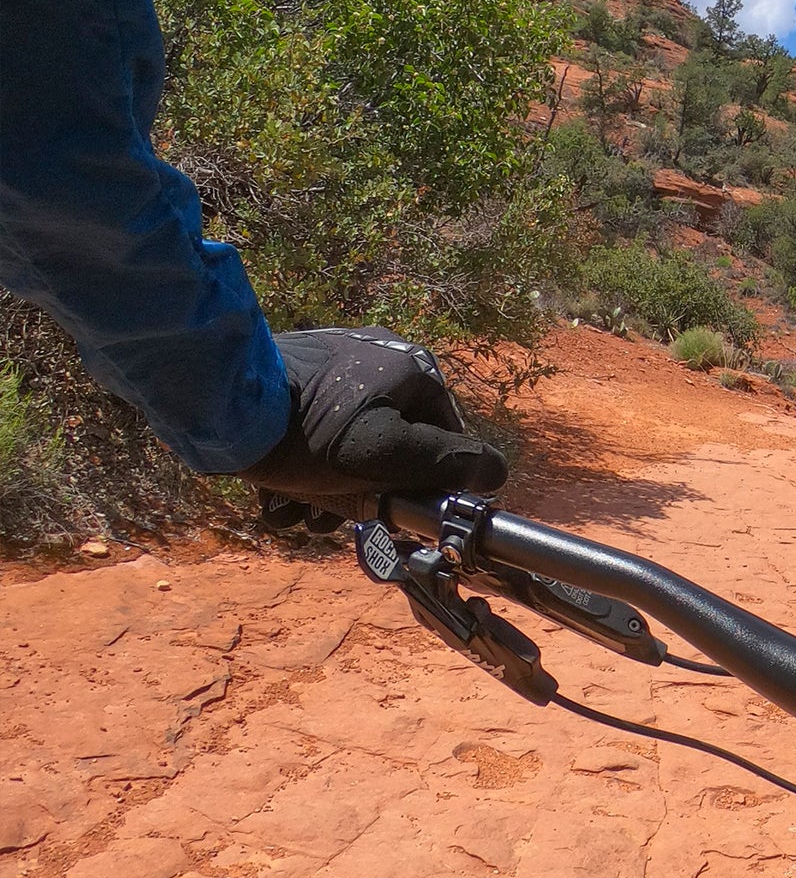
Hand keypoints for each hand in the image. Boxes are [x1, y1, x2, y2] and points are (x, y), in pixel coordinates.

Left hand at [235, 328, 505, 525]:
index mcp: (413, 368)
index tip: (389, 516)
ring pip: (353, 441)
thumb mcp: (386, 456)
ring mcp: (334, 359)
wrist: (215, 402)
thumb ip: (448, 463)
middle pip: (396, 443)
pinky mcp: (295, 370)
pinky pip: (319, 427)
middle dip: (368, 492)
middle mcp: (380, 354)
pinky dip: (307, 463)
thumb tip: (498, 472)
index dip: (424, 485)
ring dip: (333, 487)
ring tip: (300, 516)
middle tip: (333, 523)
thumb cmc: (306, 433)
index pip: (446, 439)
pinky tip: (281, 491)